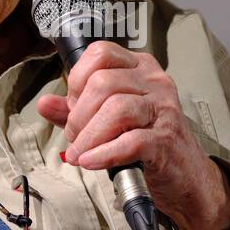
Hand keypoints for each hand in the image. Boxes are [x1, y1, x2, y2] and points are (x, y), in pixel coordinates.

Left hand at [36, 41, 229, 229]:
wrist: (184, 176)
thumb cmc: (146, 143)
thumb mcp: (108, 121)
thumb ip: (75, 111)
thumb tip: (45, 103)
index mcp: (139, 68)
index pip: (100, 53)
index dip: (78, 79)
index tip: (74, 106)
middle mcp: (154, 81)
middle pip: (103, 83)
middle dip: (79, 115)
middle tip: (77, 137)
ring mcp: (164, 108)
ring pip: (116, 109)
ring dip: (89, 136)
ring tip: (82, 153)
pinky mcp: (166, 139)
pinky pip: (130, 141)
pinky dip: (104, 153)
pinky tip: (91, 162)